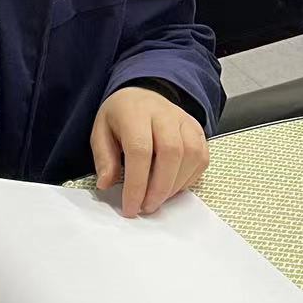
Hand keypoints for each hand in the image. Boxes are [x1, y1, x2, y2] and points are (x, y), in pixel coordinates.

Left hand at [90, 86, 208, 217]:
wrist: (142, 95)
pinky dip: (190, 178)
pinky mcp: (197, 130)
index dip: (137, 184)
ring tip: (158, 199)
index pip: (140, 150)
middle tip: (147, 208)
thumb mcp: (100, 132)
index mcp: (135, 113)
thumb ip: (103, 158)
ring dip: (175, 185)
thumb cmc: (121, 117)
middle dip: (159, 188)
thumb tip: (106, 184)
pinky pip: (202, 157)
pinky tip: (172, 187)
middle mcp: (164, 113)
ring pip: (191, 155)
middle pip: (171, 152)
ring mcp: (184, 120)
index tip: (131, 207)